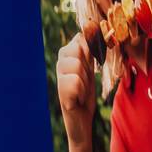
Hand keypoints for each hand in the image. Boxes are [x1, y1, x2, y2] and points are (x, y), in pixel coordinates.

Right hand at [57, 33, 95, 151]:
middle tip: (85, 81)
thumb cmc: (86, 95)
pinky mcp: (60, 93)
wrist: (83, 121)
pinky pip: (74, 82)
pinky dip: (81, 93)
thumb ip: (89, 52)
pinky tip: (77, 100)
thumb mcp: (90, 70)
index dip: (90, 47)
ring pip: (76, 65)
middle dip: (88, 66)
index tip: (93, 62)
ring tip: (82, 91)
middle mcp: (60, 64)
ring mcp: (59, 78)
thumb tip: (93, 30)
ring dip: (85, 82)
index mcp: (68, 56)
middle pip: (78, 49)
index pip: (79, 38)